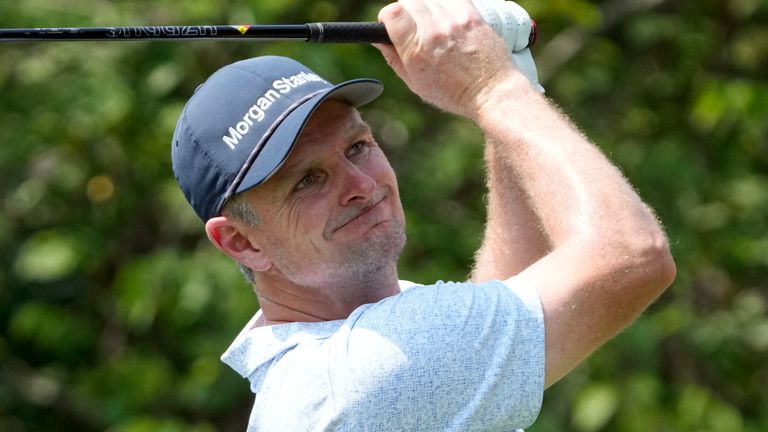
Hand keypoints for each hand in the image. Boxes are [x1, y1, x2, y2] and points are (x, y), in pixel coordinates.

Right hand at [375, 0, 526, 117]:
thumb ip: (394, 58)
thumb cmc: (453, 92)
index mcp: (417, 50)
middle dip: (405, 11)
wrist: (491, 91)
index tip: (391, 24)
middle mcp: (435, 31)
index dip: (387, 17)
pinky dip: (443, 5)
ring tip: (432, 25)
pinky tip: (447, 19)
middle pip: (408, 0)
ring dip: (425, 8)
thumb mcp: (416, 83)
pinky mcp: (471, 15)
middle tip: (413, 27)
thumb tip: (378, 39)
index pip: (392, 13)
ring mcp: (455, 21)